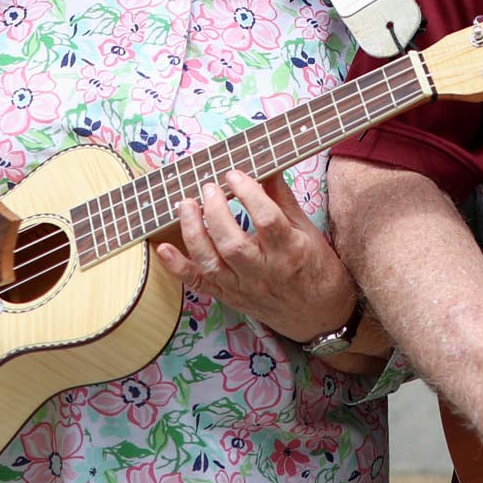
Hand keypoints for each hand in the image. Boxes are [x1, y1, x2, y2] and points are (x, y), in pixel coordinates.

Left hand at [155, 169, 356, 342]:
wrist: (319, 316)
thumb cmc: (317, 268)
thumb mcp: (307, 230)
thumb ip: (283, 200)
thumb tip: (267, 167)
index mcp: (290, 250)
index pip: (266, 218)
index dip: (248, 192)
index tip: (235, 174)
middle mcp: (264, 271)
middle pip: (232, 242)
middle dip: (215, 211)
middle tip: (209, 187)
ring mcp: (244, 287)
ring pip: (212, 262)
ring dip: (193, 232)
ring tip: (186, 205)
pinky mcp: (230, 297)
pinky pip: (199, 284)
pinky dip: (178, 268)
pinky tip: (163, 249)